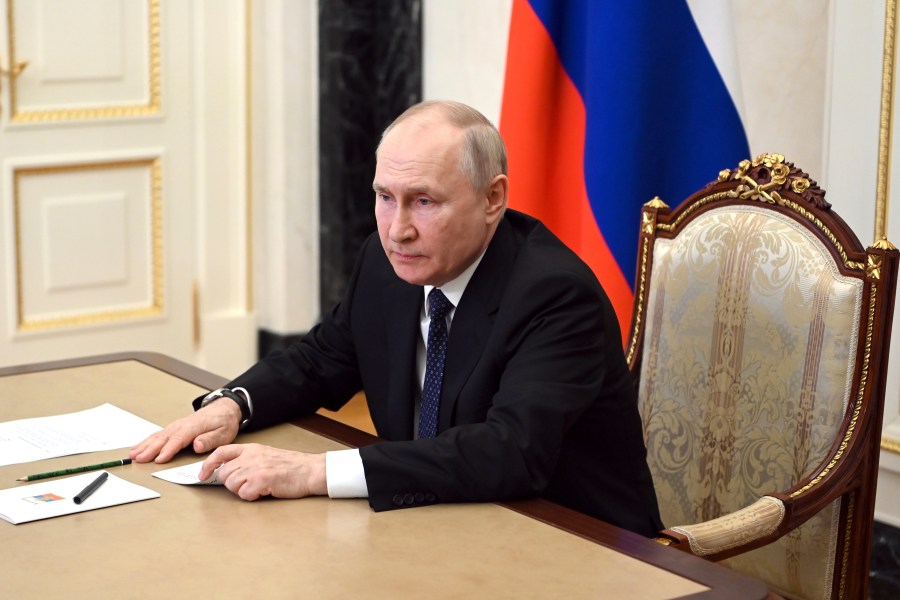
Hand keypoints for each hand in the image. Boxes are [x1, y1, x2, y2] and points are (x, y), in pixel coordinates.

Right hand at [129, 399, 241, 463]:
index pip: (179, 439)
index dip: (168, 450)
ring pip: (158, 436)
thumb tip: (197, 445)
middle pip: (164, 438)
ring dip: (144, 445)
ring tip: (133, 454)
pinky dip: (147, 441)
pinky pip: (158, 434)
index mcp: (194, 427)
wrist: (224, 409)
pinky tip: (138, 447)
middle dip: (150, 449)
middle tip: (139, 459)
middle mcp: (182, 425)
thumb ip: (209, 439)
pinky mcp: (174, 428)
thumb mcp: (223, 433)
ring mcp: (176, 426)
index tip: (159, 459)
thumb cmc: (224, 422)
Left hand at [198, 443, 326, 499]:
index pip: (221, 452)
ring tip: (258, 488)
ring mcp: (255, 468)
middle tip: (247, 485)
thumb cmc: (292, 466)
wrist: (310, 470)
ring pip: (231, 485)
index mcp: (251, 448)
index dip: (208, 464)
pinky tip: (263, 492)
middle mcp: (251, 456)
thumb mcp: (266, 455)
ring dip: (242, 491)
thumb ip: (248, 460)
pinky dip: (251, 496)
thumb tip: (228, 472)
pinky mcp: (261, 480)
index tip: (203, 474)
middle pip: (224, 474)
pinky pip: (244, 494)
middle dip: (231, 483)